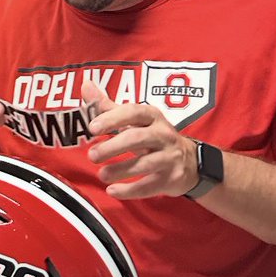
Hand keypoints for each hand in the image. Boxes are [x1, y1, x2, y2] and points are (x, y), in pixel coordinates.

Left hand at [82, 80, 198, 199]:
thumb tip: (85, 85)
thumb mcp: (135, 119)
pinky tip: (113, 191)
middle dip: (113, 147)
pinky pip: (149, 186)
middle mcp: (163, 134)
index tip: (92, 128)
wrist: (189, 161)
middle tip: (92, 155)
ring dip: (120, 170)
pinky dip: (130, 190)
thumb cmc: (153, 136)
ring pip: (144, 164)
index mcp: (152, 116)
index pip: (133, 112)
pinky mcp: (171, 178)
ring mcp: (169, 157)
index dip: (112, 118)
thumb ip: (108, 106)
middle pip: (137, 138)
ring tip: (102, 175)